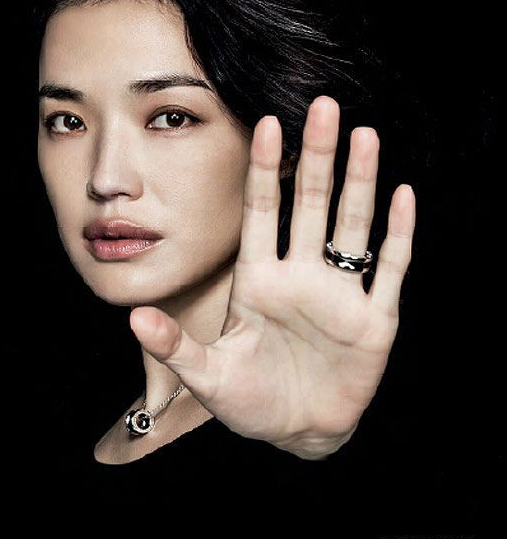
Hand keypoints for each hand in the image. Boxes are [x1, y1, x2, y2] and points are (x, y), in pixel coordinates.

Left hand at [129, 96, 415, 458]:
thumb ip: (175, 347)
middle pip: (310, 204)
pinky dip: (398, 235)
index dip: (264, 170)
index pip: (262, 212)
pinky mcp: (374, 321)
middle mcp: (301, 276)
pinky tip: (403, 195)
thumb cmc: (249, 400)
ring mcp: (340, 294)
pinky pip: (389, 270)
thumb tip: (133, 318)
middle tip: (323, 106)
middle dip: (317, 157)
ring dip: (360, 182)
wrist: (297, 432)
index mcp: (259, 280)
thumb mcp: (208, 376)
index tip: (266, 124)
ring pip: (352, 225)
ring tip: (364, 136)